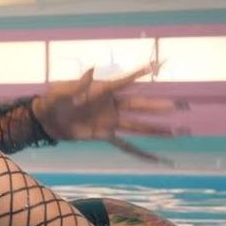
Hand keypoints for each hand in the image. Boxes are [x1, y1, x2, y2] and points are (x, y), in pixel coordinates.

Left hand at [32, 64, 187, 162]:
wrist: (44, 119)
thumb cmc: (51, 100)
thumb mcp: (61, 91)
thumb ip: (77, 84)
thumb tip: (92, 69)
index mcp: (102, 90)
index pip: (125, 81)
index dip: (139, 74)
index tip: (156, 65)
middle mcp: (111, 105)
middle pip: (139, 105)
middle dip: (159, 106)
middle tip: (181, 105)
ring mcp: (110, 121)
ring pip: (138, 126)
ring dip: (157, 129)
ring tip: (178, 132)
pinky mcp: (104, 135)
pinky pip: (125, 145)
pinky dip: (140, 153)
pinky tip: (155, 159)